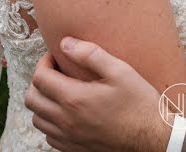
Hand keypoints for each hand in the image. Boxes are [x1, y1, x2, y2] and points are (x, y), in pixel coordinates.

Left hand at [25, 37, 171, 151]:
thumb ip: (91, 54)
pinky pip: (48, 136)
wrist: (153, 139)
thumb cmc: (140, 105)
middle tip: (55, 71)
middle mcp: (66, 120)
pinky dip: (50, 122)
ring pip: (37, 119)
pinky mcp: (74, 149)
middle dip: (39, 80)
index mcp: (74, 99)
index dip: (44, 62)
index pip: (40, 78)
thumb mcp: (120, 71)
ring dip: (42, 102)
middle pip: (32, 99)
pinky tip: (67, 113)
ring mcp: (69, 138)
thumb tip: (65, 43)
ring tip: (60, 91)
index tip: (56, 56)